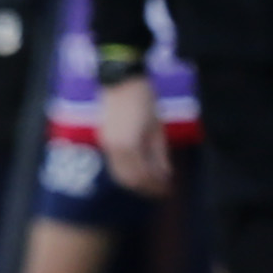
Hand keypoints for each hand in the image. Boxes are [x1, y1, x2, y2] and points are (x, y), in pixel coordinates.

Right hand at [97, 78, 171, 198]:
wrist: (121, 80)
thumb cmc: (145, 100)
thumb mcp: (158, 128)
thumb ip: (159, 155)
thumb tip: (166, 176)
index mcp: (129, 145)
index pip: (143, 175)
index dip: (156, 186)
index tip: (170, 190)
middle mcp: (114, 148)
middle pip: (129, 179)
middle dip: (147, 188)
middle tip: (163, 192)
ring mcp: (106, 144)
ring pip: (119, 175)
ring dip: (136, 184)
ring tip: (153, 185)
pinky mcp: (103, 140)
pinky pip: (115, 165)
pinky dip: (128, 173)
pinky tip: (141, 172)